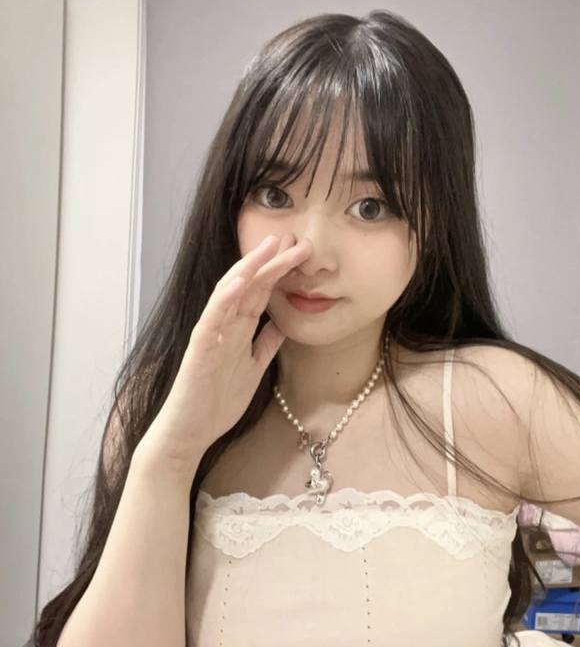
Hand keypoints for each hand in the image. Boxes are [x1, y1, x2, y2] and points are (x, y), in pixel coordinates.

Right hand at [137, 233, 311, 471]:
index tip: (299, 251)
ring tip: (270, 246)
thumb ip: (265, 344)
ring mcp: (211, 333)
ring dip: (250, 268)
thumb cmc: (217, 402)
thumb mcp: (253, 368)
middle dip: (271, 261)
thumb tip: (282, 323)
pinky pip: (213, 318)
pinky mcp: (200, 347)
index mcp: (239, 329)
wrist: (190, 432)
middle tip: (293, 238)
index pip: (261, 292)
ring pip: (230, 292)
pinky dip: (225, 298)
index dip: (279, 271)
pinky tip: (240, 281)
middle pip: (250, 285)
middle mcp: (225, 325)